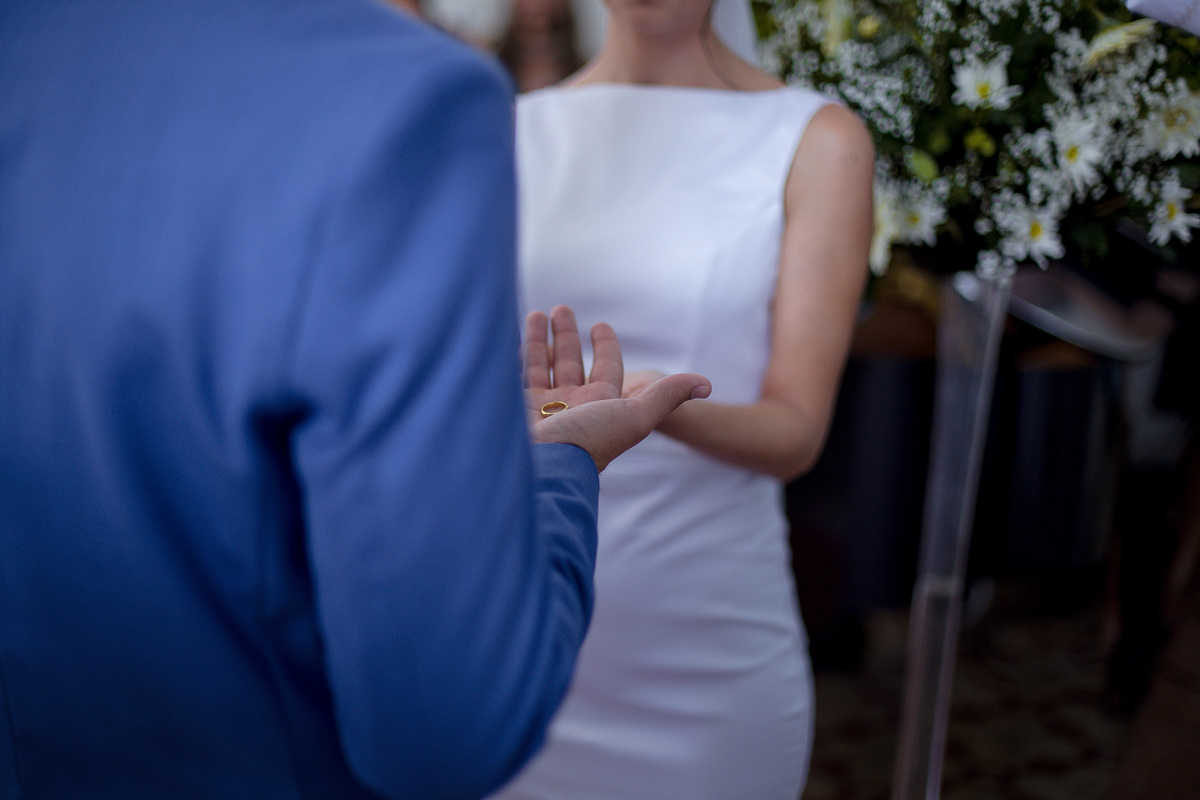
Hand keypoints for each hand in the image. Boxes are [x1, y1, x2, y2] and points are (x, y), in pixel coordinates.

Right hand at [523, 306, 709, 471]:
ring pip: (542, 365)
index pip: (606, 367)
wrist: (541, 467)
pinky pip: (517, 374)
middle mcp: (571, 405)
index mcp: (600, 404)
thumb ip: (667, 396)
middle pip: (571, 362)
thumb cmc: (589, 441)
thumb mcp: (635, 416)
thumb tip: (706, 385)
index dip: (605, 346)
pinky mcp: (515, 407)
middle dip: (566, 335)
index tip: (600, 325)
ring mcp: (542, 407)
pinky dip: (517, 354)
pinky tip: (512, 335)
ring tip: (535, 313)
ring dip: (540, 340)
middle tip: (561, 308)